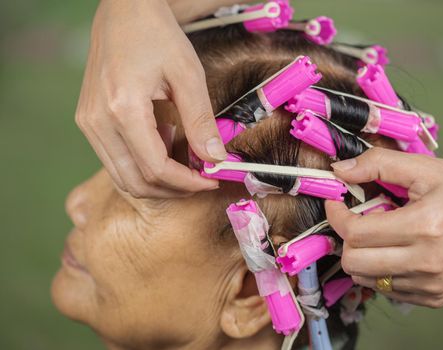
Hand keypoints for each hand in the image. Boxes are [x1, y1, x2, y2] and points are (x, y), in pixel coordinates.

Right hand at [75, 0, 225, 197]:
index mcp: (122, 108)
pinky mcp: (89, 121)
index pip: (155, 168)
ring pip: (122, 177)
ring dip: (157, 180)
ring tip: (183, 161)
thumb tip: (215, 158)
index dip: (186, 182)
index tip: (210, 181)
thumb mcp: (188, 75)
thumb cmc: (156, 35)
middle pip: (135, 182)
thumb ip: (201, 121)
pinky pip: (115, 160)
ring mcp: (89, 123)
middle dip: (172, 189)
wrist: (124, 12)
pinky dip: (141, 165)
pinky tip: (162, 145)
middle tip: (199, 180)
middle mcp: (98, 121)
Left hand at [325, 148, 442, 307]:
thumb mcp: (426, 169)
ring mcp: (430, 285)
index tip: (335, 204)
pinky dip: (379, 270)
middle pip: (353, 262)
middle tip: (354, 221)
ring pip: (365, 279)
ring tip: (376, 235)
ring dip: (360, 255)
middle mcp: (426, 262)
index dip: (336, 216)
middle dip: (345, 238)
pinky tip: (393, 251)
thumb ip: (379, 164)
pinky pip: (385, 290)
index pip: (356, 233)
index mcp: (424, 226)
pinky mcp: (433, 297)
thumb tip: (339, 170)